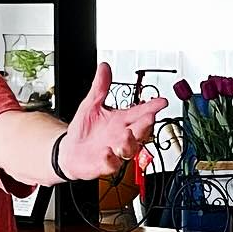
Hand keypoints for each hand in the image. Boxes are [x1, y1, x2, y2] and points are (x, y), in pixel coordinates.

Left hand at [57, 62, 166, 180]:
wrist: (70, 150)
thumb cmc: (84, 130)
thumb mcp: (91, 104)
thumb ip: (100, 87)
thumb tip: (104, 67)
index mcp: (122, 121)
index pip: (141, 112)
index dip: (153, 106)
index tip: (162, 101)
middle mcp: (123, 136)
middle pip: (141, 131)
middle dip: (146, 125)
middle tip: (150, 117)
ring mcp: (115, 151)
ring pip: (130, 149)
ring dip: (129, 142)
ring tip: (126, 135)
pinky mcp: (104, 164)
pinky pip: (111, 164)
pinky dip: (110, 159)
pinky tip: (106, 152)